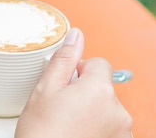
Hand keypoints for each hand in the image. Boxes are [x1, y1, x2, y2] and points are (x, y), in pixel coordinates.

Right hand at [15, 27, 132, 137]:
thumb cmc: (40, 131)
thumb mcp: (45, 89)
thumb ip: (64, 59)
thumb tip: (77, 35)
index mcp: (99, 90)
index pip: (99, 64)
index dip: (78, 71)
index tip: (63, 86)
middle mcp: (118, 110)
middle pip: (103, 88)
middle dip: (84, 93)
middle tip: (59, 108)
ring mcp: (122, 132)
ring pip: (106, 109)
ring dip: (90, 112)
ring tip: (66, 126)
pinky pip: (109, 128)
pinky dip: (96, 130)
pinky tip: (76, 136)